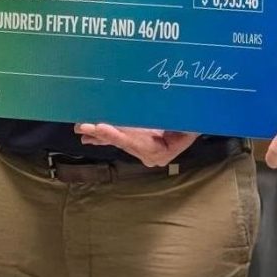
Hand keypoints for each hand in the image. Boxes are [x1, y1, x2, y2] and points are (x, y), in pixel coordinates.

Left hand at [74, 122, 197, 166]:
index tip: (101, 127)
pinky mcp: (136, 140)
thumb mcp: (189, 125)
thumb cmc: (193, 122)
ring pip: (117, 140)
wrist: (195, 123)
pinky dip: (104, 134)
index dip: (117, 135)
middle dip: (101, 133)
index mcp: (159, 152)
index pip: (134, 143)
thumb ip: (181, 127)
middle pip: (122, 142)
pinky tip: (89, 134)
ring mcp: (140, 147)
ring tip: (81, 128)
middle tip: (83, 126)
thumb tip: (172, 122)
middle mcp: (147, 154)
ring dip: (98, 134)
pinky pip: (118, 137)